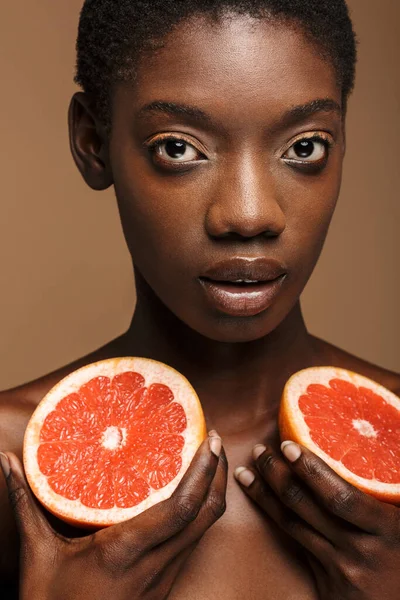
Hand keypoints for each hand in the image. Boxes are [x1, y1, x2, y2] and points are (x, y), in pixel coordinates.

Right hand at [1, 431, 226, 599]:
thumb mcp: (37, 553)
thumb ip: (25, 502)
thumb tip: (6, 461)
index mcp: (125, 551)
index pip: (181, 508)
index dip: (204, 472)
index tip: (212, 440)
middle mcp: (154, 565)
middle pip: (206, 516)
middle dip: (219, 475)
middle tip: (216, 441)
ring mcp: (163, 579)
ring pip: (204, 531)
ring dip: (213, 494)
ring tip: (208, 462)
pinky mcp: (164, 586)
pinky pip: (193, 544)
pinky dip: (200, 515)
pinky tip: (188, 498)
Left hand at [234, 441, 399, 598]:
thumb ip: (383, 491)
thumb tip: (368, 448)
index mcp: (387, 530)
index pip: (340, 497)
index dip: (312, 470)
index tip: (287, 445)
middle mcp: (360, 551)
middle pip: (305, 507)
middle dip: (276, 474)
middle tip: (260, 450)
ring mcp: (342, 571)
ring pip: (293, 525)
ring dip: (265, 496)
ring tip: (247, 472)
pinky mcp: (329, 587)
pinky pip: (299, 546)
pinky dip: (278, 520)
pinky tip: (264, 503)